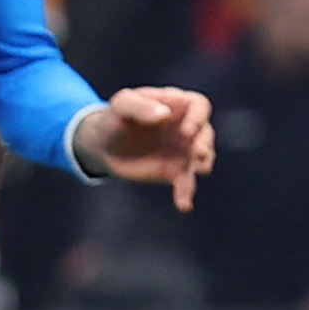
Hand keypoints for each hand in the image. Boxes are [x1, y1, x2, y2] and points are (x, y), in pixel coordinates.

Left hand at [79, 85, 216, 211]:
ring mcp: (182, 150)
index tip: (187, 131)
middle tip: (199, 153)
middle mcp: (185, 126)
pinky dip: (186, 193)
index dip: (198, 117)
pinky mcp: (174, 171)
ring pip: (201, 158)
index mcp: (175, 104)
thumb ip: (140, 106)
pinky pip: (186, 182)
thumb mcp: (121, 105)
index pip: (198, 105)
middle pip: (205, 132)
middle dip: (205, 142)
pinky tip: (184, 205)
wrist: (102, 146)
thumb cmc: (113, 118)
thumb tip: (165, 114)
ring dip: (203, 165)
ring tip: (199, 172)